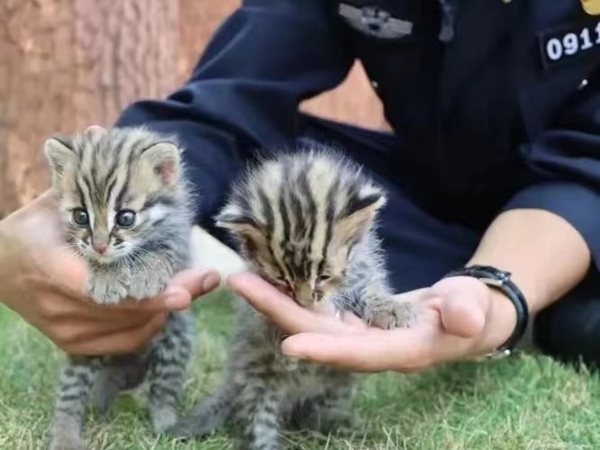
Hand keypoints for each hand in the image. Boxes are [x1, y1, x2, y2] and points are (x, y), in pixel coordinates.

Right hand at [0, 191, 220, 354]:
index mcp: (49, 268)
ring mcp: (64, 329)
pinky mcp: (73, 343)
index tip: (186, 291)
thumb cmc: (30, 231)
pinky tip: (161, 305)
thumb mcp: (49, 201)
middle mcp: (56, 306)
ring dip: (163, 308)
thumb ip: (78, 176)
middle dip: (171, 296)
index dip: (146, 295)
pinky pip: (123, 342)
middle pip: (125, 311)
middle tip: (206, 280)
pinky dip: (147, 325)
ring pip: (129, 328)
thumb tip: (97, 132)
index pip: (102, 290)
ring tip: (188, 285)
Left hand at [227, 272, 517, 371]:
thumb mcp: (476, 309)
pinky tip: (275, 279)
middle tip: (240, 282)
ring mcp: (360, 335)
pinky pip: (320, 313)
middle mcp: (372, 348)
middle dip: (279, 311)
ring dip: (278, 302)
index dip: (326, 351)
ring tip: (244, 277)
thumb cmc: (474, 312)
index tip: (288, 346)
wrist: (467, 316)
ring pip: (313, 323)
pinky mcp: (357, 323)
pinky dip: (297, 296)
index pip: (359, 354)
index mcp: (401, 351)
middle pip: (319, 335)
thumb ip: (468, 311)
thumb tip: (460, 316)